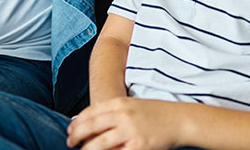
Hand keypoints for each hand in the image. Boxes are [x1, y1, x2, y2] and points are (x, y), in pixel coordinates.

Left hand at [66, 97, 180, 149]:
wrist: (180, 119)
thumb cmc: (156, 114)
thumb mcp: (133, 106)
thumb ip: (115, 113)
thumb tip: (95, 123)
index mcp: (120, 103)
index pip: (91, 112)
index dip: (77, 122)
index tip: (70, 130)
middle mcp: (123, 115)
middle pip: (91, 126)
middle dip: (76, 136)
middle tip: (69, 143)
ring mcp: (130, 130)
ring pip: (99, 143)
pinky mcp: (138, 146)